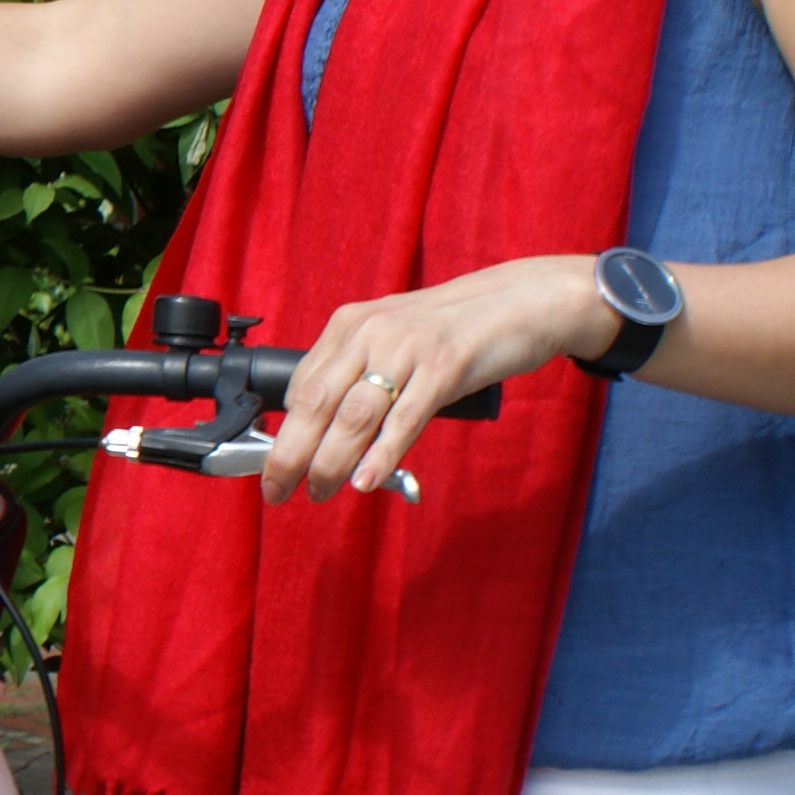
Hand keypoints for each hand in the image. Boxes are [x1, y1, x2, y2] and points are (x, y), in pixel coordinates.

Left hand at [255, 256, 618, 502]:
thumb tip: (327, 431)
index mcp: (350, 325)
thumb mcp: (393, 342)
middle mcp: (370, 332)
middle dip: (289, 453)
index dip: (282, 431)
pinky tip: (365, 481)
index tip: (274, 465)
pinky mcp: (445, 366)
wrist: (520, 302)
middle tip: (276, 490)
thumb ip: (360, 376)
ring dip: (330, 462)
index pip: (300, 384)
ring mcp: (407, 348)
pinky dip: (381, 454)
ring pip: (355, 415)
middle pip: (315, 402)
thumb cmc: (452, 331)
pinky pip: (405, 418)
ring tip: (318, 492)